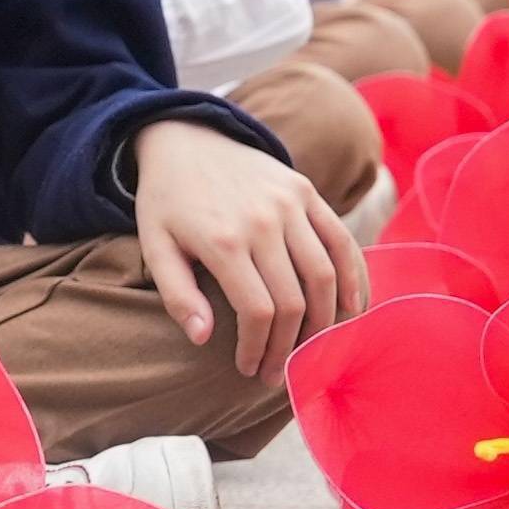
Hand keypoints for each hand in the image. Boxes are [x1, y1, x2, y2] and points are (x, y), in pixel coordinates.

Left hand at [132, 117, 365, 380]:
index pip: (257, 311)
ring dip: (326, 322)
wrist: (185, 135)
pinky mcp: (307, 191)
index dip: (258, 348)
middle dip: (290, 347)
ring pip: (325, 275)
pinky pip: (341, 241)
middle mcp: (262, 221)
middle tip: (279, 373)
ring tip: (313, 351)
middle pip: (294, 301)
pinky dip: (354, 277)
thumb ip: (176, 294)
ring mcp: (290, 203)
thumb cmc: (167, 201)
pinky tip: (353, 310)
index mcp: (223, 240)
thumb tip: (202, 339)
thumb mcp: (155, 245)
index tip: (249, 368)